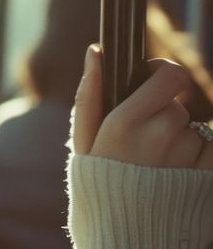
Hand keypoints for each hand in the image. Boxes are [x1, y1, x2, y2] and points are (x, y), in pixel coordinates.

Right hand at [72, 44, 212, 168]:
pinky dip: (197, 155)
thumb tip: (96, 51)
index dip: (163, 71)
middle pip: (176, 105)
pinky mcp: (206, 173)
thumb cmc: (99, 180)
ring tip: (156, 162)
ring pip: (193, 129)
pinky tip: (174, 171)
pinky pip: (210, 148)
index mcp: (125, 121)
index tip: (151, 78)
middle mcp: (159, 135)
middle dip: (162, 115)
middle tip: (142, 139)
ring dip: (178, 139)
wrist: (127, 233)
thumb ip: (89, 93)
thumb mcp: (83, 138)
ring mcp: (186, 155)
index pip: (169, 76)